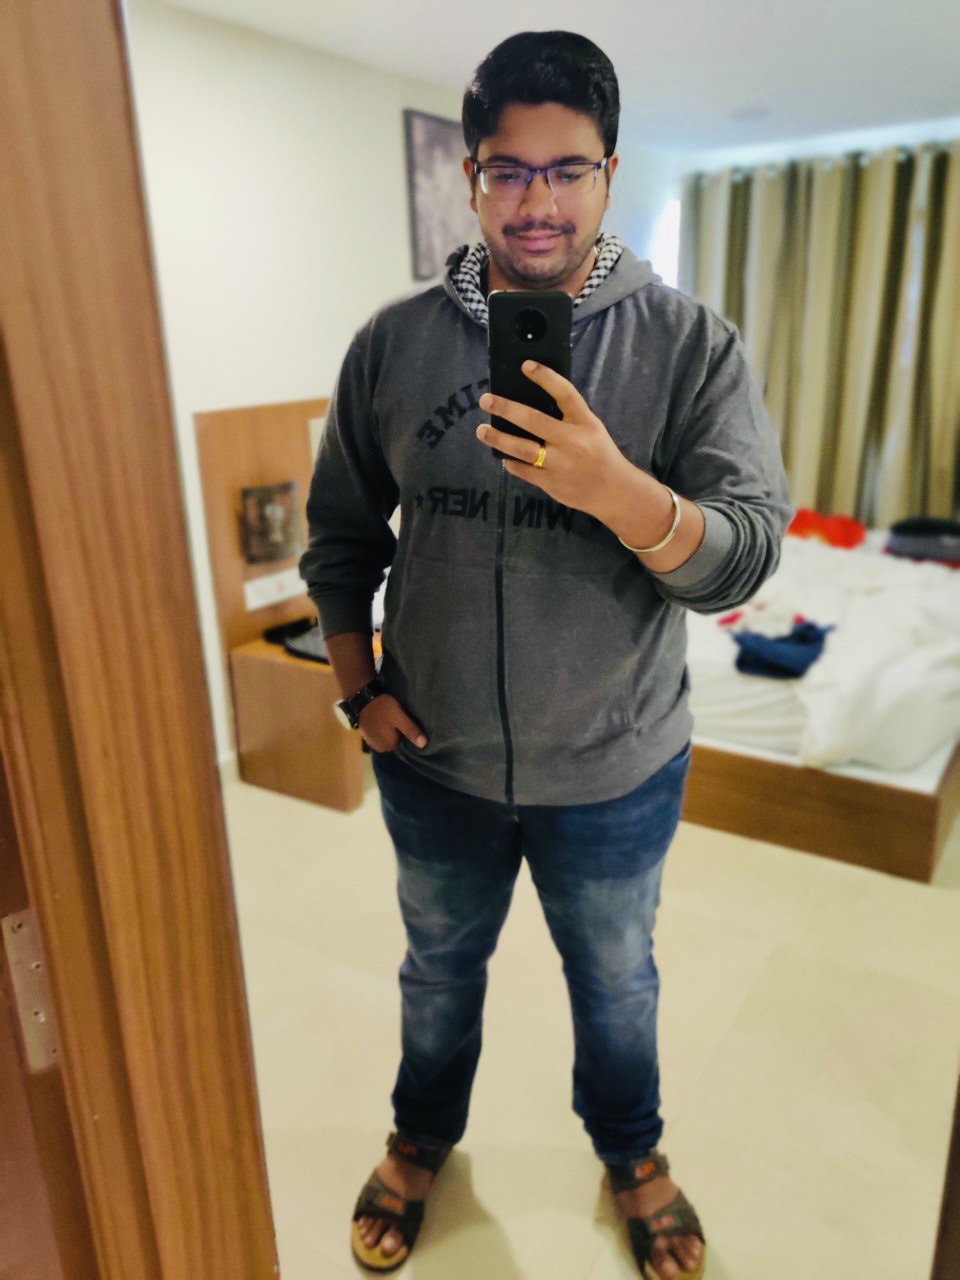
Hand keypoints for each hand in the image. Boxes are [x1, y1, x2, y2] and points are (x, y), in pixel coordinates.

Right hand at [358, 693, 427, 753]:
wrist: (361, 698)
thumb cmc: (381, 707)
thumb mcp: (399, 717)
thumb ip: (410, 731)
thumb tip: (424, 745)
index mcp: (388, 746)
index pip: (405, 743)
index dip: (408, 732)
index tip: (407, 721)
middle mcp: (380, 748)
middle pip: (397, 741)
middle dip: (399, 731)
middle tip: (400, 717)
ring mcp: (373, 742)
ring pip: (389, 737)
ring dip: (392, 729)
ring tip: (392, 717)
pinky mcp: (368, 735)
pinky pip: (381, 734)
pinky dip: (384, 728)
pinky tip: (385, 719)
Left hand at [476, 361, 630, 517]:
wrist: (614, 491)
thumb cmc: (599, 453)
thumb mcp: (591, 429)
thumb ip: (568, 417)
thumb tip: (530, 401)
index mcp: (585, 423)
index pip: (565, 394)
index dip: (546, 377)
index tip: (526, 365)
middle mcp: (573, 441)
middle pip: (534, 421)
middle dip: (506, 409)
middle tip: (486, 400)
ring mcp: (561, 464)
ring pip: (523, 449)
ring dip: (499, 438)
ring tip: (482, 430)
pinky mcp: (552, 483)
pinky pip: (525, 471)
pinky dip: (512, 463)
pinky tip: (502, 456)